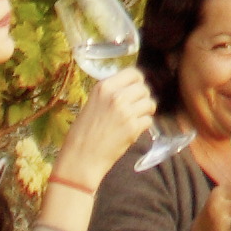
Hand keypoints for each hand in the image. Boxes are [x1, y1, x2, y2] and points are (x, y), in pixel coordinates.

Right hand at [52, 68, 157, 191]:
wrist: (81, 158)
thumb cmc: (83, 133)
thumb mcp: (92, 103)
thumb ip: (110, 94)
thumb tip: (129, 89)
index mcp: (104, 87)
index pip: (133, 73)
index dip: (138, 82)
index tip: (136, 90)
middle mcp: (116, 96)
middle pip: (144, 88)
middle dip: (143, 98)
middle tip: (136, 108)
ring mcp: (126, 112)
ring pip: (150, 104)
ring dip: (146, 112)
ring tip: (136, 119)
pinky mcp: (133, 128)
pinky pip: (148, 121)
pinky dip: (144, 126)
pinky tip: (133, 130)